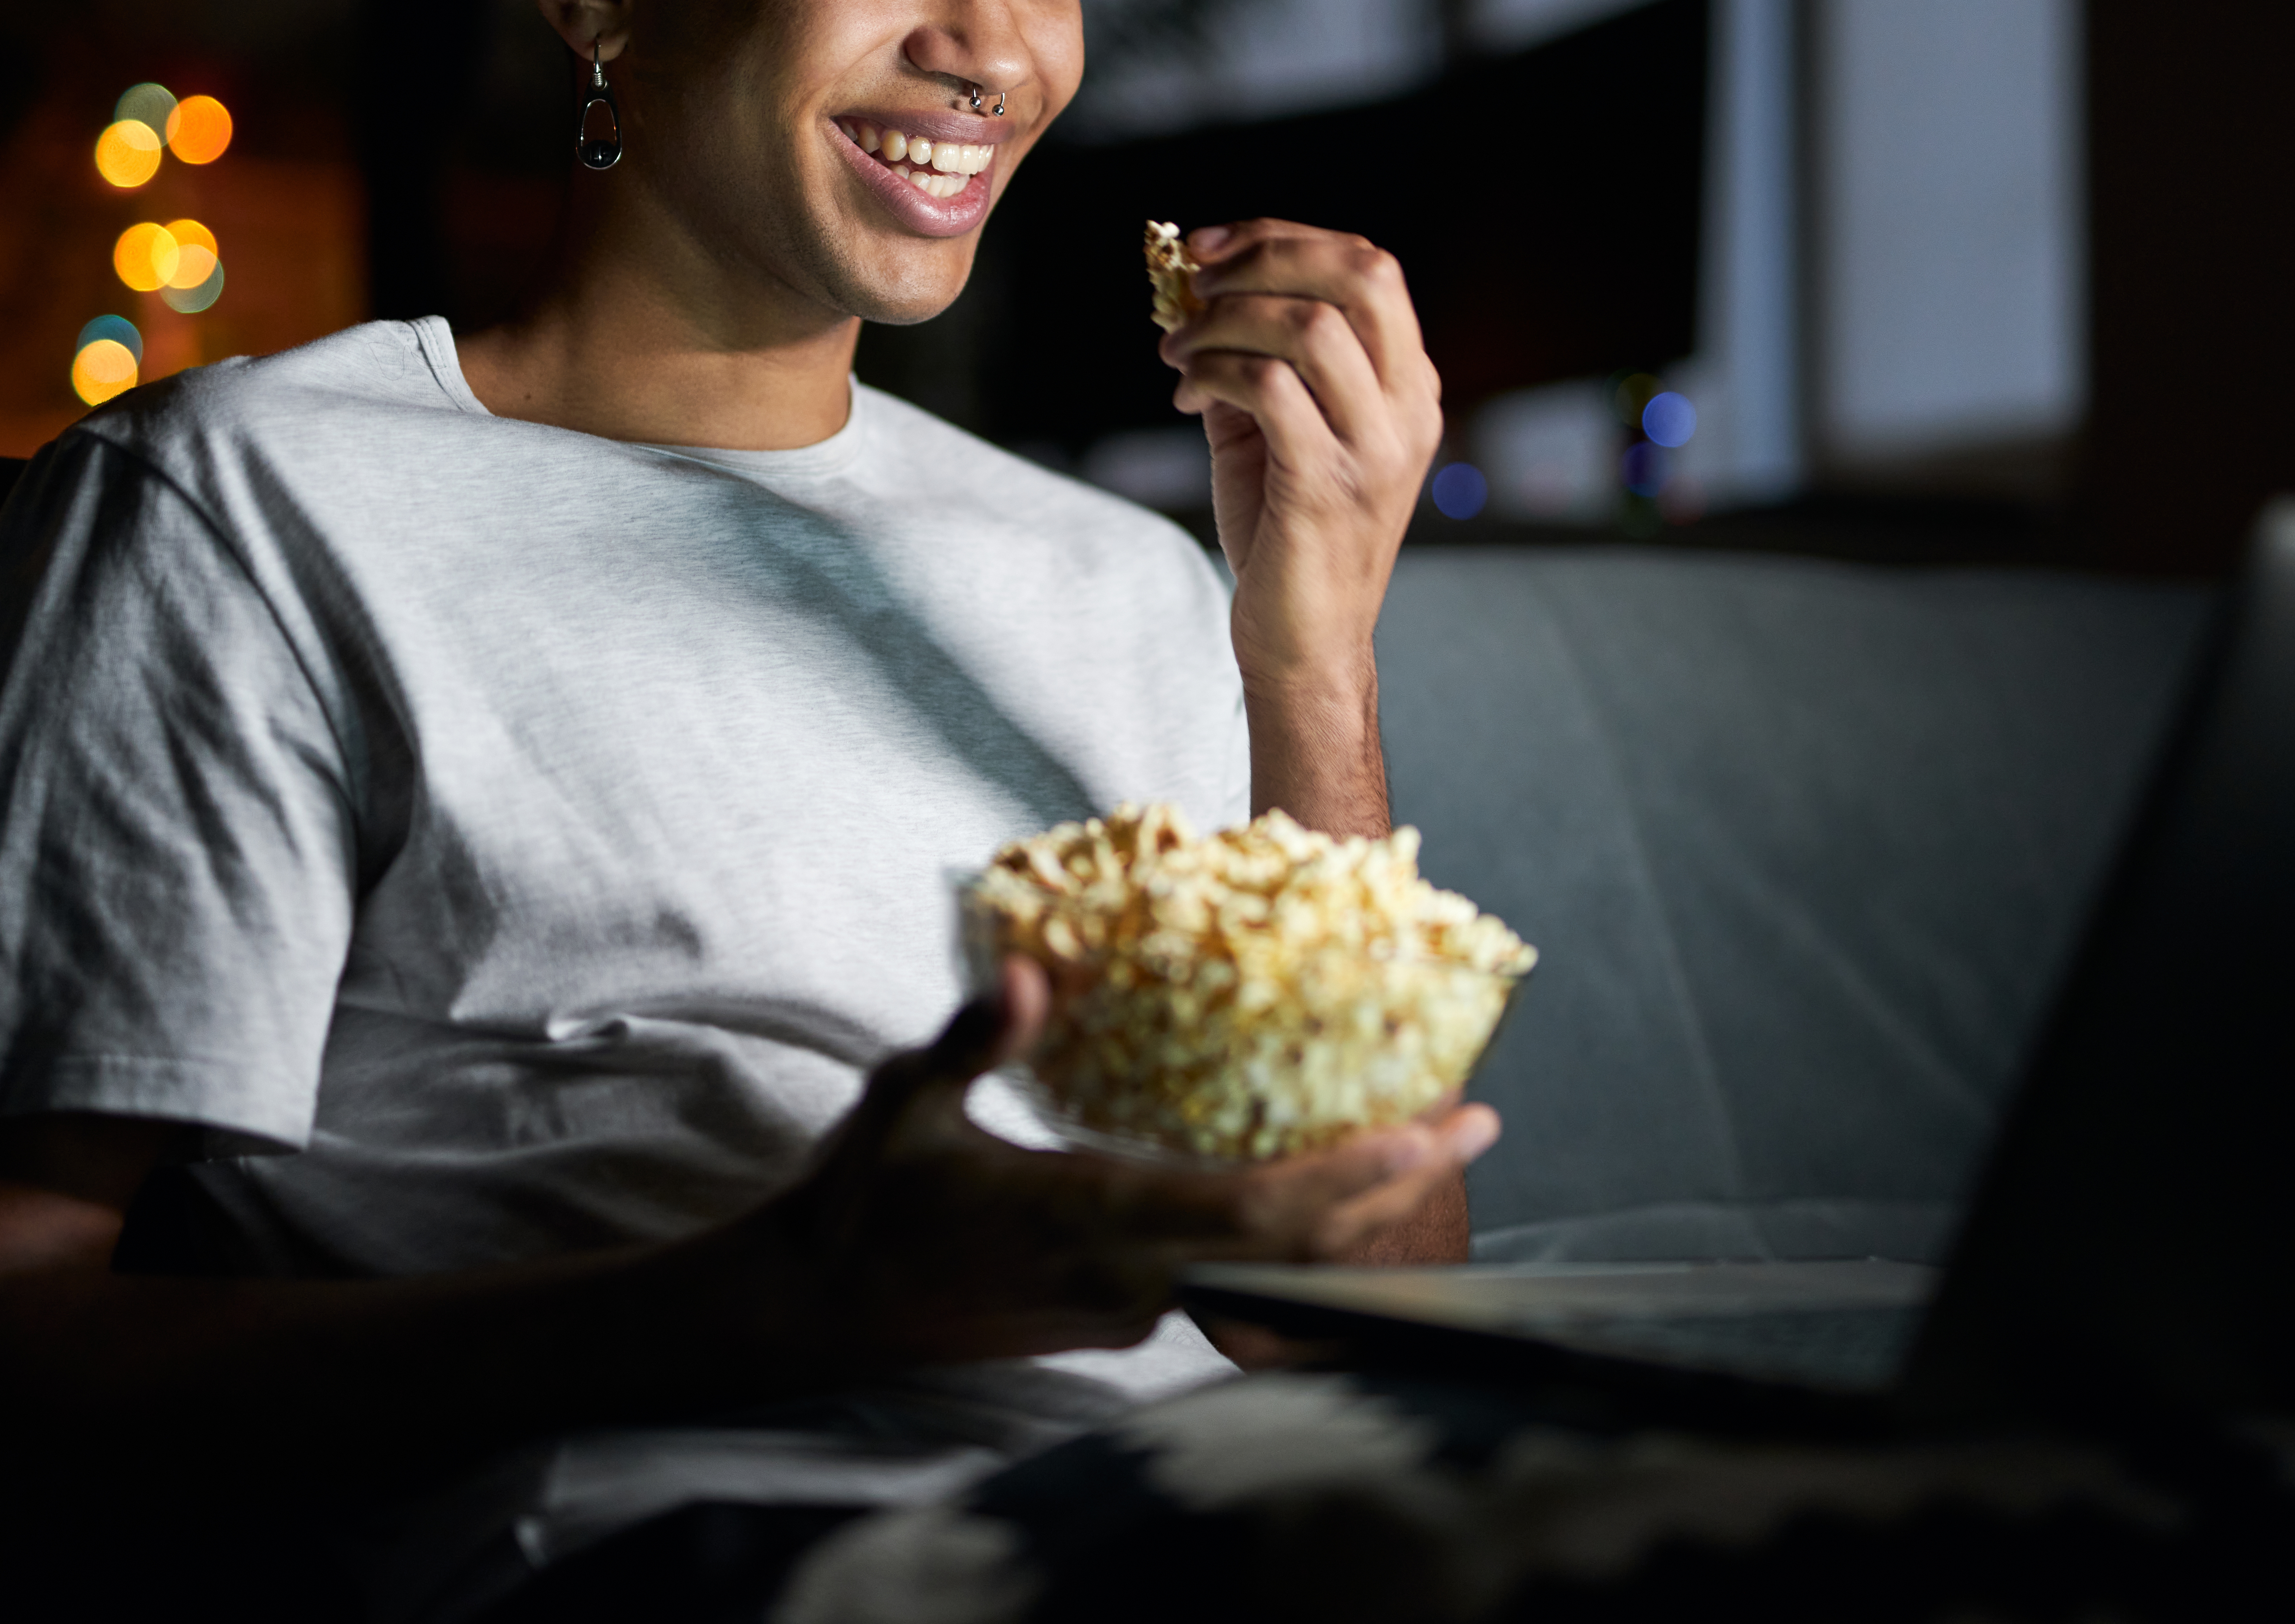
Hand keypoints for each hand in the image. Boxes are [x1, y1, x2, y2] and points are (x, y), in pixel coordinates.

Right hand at [755, 957, 1497, 1366]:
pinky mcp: (1114, 1322)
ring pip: (1270, 1272)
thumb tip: (1032, 972)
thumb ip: (974, 1040)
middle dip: (1394, 1186)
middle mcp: (1126, 1279)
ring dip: (1352, 1213)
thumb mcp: (904, 1103)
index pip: (1257, 1209)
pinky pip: (1229, 1280)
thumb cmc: (862, 1198)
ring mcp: (1125, 1311)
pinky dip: (1290, 1234)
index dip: (1357, 1175)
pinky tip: (1320, 1187)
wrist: (817, 1308)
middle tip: (1477, 1123)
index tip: (1436, 1130)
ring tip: (1423, 1146)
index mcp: (1090, 1219)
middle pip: (1295, 1247)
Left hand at [1160, 220, 1443, 702]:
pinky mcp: (1328, 486)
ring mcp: (1376, 448)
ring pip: (1310, 326)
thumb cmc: (1287, 534)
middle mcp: (1407, 408)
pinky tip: (1185, 394)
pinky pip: (1269, 390)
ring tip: (1178, 349)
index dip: (1282, 238)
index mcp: (1407, 385)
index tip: (1209, 248)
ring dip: (1224, 321)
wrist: (1304, 641)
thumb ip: (1252, 362)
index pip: (1367, 265)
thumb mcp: (1273, 431)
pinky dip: (1214, 373)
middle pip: (1361, 273)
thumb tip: (1193, 294)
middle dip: (1266, 254)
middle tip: (1195, 277)